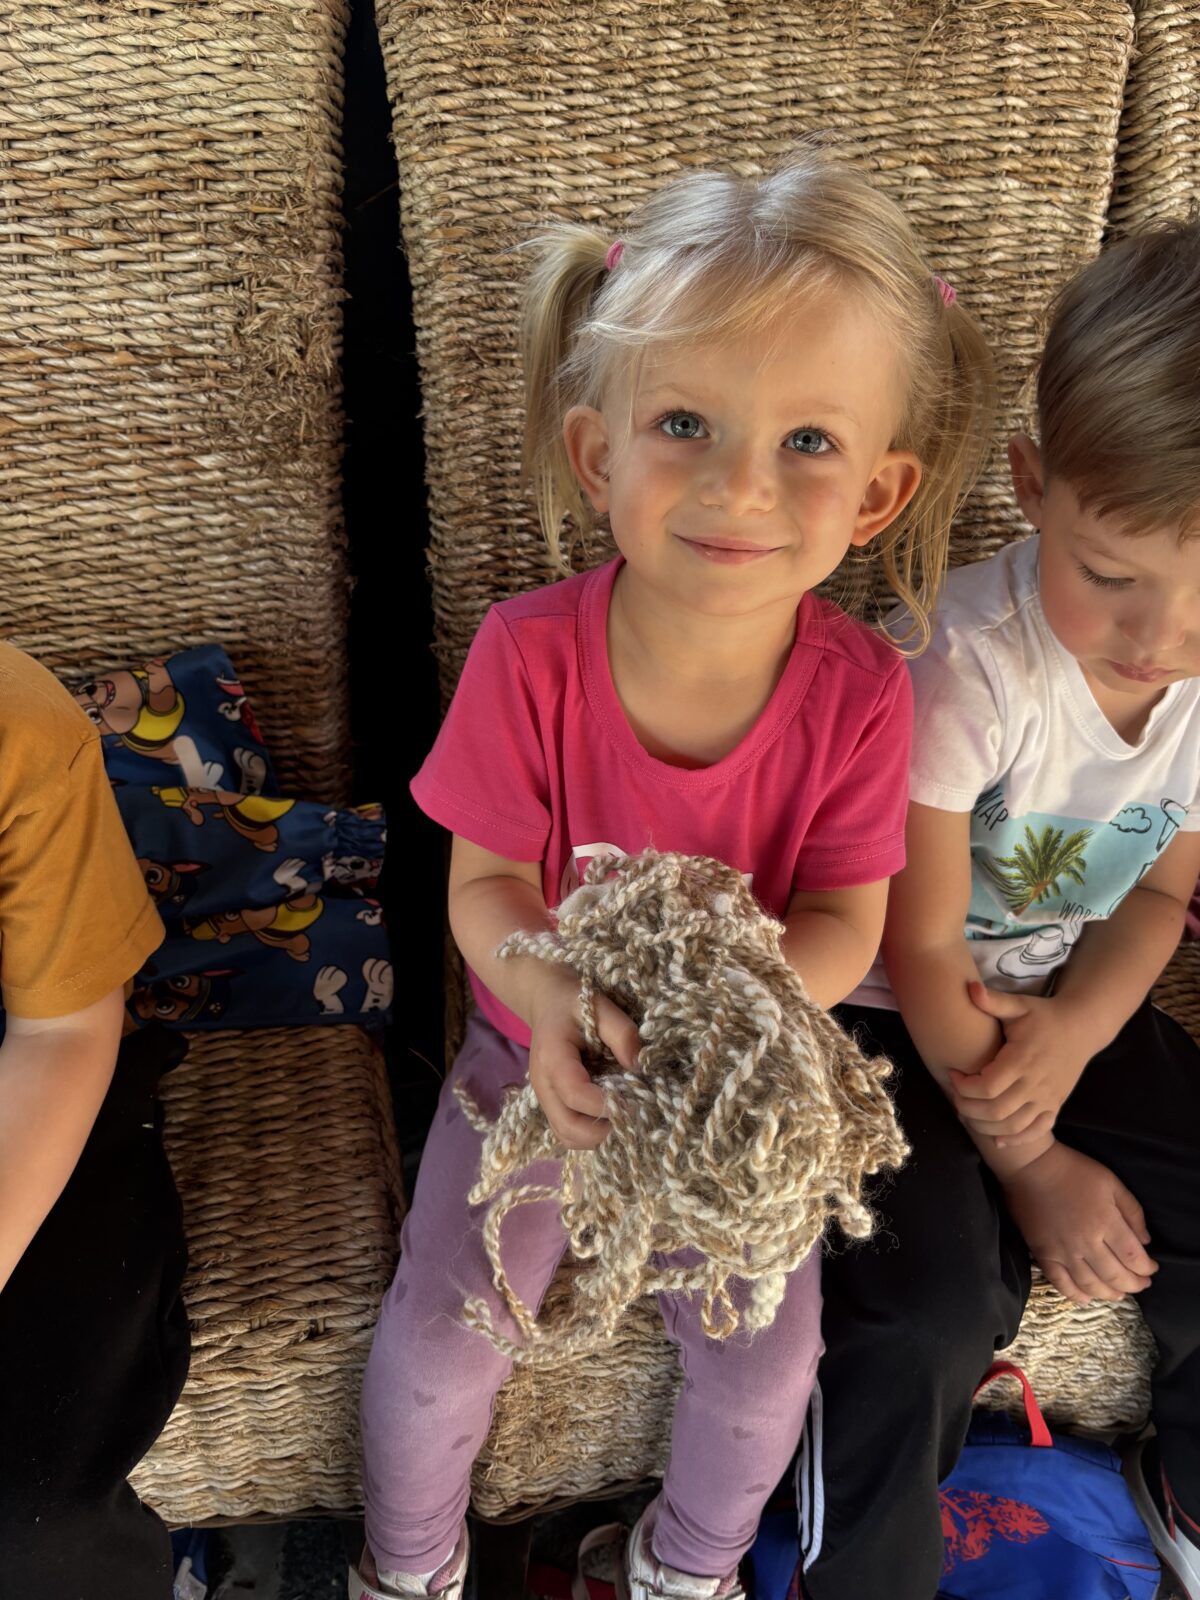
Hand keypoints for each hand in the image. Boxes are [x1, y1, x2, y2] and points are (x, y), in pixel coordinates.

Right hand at [527, 965, 639, 1150]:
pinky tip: (609, 1117)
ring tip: (622, 1118)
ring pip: (566, 1136)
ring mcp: (545, 1098)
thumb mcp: (600, 1006)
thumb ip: (622, 1033)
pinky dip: (589, 1133)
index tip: (637, 1100)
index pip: (576, 1094)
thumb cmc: (573, 1001)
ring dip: (596, 1137)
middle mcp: (543, 1085)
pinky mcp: (552, 1104)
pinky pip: (568, 1131)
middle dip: (602, 1130)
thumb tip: (639, 1067)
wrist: (546, 1000)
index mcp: (552, 1058)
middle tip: (632, 1116)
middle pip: (567, 1127)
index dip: (607, 1104)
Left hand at [949, 984, 1090, 1144]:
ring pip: (1013, 1126)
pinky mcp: (1055, 1106)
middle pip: (996, 1111)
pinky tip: (997, 1139)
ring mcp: (1048, 1098)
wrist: (1082, 1028)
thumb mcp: (1020, 1005)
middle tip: (955, 1095)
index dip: (964, 1087)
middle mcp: (1036, 1084)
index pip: (988, 1086)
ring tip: (968, 1112)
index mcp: (1022, 1060)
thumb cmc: (1044, 1016)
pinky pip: (1036, 1131)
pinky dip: (1016, 1140)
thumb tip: (969, 987)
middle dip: (968, 1108)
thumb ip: (993, 1001)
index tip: (953, 1073)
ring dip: (985, 1126)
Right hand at [1002, 1142, 1157, 1303]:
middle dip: (1133, 1285)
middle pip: (1115, 1276)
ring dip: (1109, 1294)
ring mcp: (1063, 1251)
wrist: (1030, 1166)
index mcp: (1106, 1222)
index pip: (1133, 1258)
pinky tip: (1086, 1297)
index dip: (1146, 1268)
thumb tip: (1145, 1241)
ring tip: (1118, 1294)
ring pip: (1091, 1285)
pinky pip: (1060, 1283)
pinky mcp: (1043, 1254)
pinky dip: (1075, 1295)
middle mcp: (1086, 1242)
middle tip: (1141, 1284)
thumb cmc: (1073, 1170)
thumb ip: (1132, 1211)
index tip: (1151, 1268)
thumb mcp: (1111, 1182)